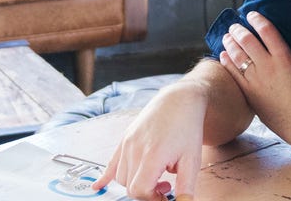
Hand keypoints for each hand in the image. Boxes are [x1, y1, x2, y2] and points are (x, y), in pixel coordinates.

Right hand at [92, 81, 206, 199]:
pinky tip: (98, 186)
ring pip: (121, 177)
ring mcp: (127, 143)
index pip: (140, 191)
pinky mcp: (125, 138)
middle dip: (146, 193)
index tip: (166, 196)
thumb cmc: (186, 127)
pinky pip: (111, 163)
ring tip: (155, 176)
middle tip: (165, 186)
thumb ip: (186, 187)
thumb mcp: (192, 160)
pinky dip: (105, 177)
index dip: (153, 199)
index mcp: (152, 155)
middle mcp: (135, 149)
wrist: (178, 100)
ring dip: (135, 183)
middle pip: (130, 186)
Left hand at [220, 11, 290, 141]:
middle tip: (234, 26)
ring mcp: (256, 79)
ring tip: (227, 37)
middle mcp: (268, 66)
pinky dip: (226, 62)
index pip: (266, 31)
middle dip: (238, 30)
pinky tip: (223, 55)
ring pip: (237, 55)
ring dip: (229, 43)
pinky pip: (233, 73)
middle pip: (247, 40)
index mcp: (284, 57)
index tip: (250, 14)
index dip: (257, 19)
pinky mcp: (249, 92)